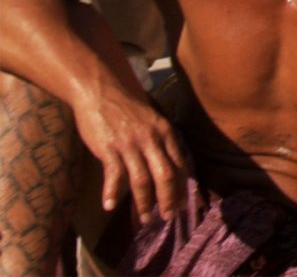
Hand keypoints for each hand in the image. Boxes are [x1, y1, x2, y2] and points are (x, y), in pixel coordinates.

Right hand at [72, 87, 186, 223]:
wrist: (102, 89)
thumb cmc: (127, 106)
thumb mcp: (153, 120)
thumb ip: (161, 140)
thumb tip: (171, 164)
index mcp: (166, 132)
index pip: (180, 164)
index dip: (183, 186)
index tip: (184, 203)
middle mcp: (152, 139)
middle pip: (166, 175)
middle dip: (169, 199)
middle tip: (169, 216)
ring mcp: (130, 144)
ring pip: (142, 180)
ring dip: (144, 202)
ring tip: (145, 218)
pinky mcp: (109, 148)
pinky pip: (114, 175)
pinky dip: (112, 192)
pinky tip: (110, 206)